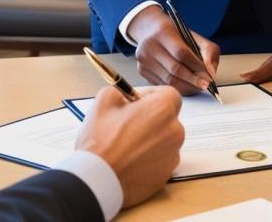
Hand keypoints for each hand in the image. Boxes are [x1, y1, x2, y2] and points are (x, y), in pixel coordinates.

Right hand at [75, 86, 184, 207]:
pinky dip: (149, 159)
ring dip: (150, 139)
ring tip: (126, 145)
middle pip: (167, 118)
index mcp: (163, 109)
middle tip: (128, 123)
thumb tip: (125, 95)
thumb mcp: (104, 100)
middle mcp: (174, 131)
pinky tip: (130, 161)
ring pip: (164, 140)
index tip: (137, 102)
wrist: (97, 181)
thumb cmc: (101, 141)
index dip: (152, 96)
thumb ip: (120, 91)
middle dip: (151, 118)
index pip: (168, 94)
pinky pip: (160, 160)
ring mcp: (172, 155)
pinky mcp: (165, 175)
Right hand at [128, 5, 219, 94]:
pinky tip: (186, 86)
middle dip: (193, 80)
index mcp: (163, 32)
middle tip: (205, 84)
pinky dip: (177, 88)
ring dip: (187, 87)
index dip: (196, 66)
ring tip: (198, 87)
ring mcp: (143, 59)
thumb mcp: (193, 35)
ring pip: (169, 80)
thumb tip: (211, 72)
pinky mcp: (141, 70)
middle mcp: (149, 45)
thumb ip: (208, 51)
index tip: (208, 75)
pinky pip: (163, 84)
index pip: (182, 53)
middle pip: (175, 69)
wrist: (149, 30)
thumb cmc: (173, 33)